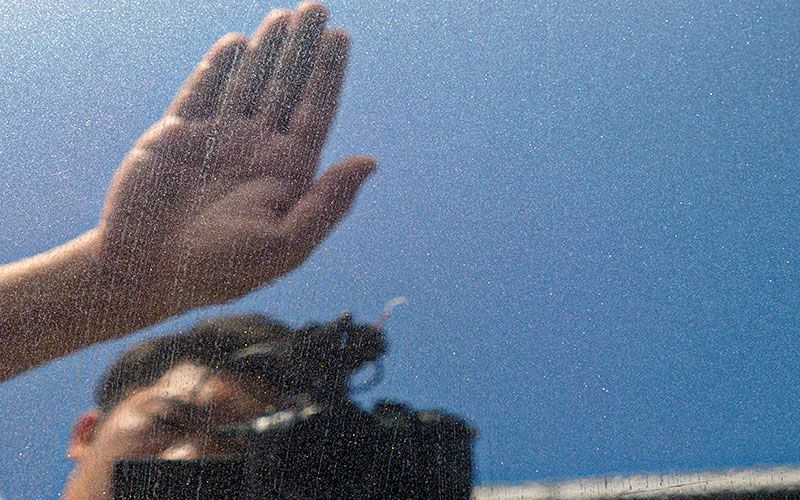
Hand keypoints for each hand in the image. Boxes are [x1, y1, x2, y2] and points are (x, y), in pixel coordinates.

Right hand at [97, 2, 373, 312]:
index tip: (342, 36)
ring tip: (285, 17)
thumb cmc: (220, 269)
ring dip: (267, 49)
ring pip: (249, 82)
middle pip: (287, 88)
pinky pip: (203, 91)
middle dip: (303, 49)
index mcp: (287, 174)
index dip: (330, 75)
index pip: (315, 113)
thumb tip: (371, 161)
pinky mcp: (177, 134)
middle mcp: (256, 151)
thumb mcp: (284, 244)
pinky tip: (239, 43)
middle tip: (317, 8)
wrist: (145, 274)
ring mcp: (217, 139)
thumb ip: (328, 202)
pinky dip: (219, 67)